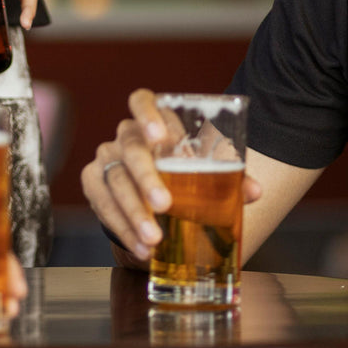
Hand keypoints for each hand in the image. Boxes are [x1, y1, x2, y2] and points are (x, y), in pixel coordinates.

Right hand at [82, 89, 263, 266]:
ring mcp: (108, 157)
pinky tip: (140, 246)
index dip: (147, 115)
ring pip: (116, 181)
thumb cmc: (185, 172)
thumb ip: (230, 176)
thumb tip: (254, 192)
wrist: (154, 190)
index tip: (160, 138)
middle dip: (147, 179)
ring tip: (154, 239)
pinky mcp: (94, 181)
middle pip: (132, 150)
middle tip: (164, 205)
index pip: (142, 102)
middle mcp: (127, 135)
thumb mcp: (206, 168)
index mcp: (156, 121)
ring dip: (134, 213)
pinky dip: (122, 227)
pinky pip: (102, 204)